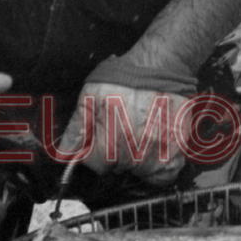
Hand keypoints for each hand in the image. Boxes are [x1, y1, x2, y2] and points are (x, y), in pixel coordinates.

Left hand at [60, 80, 190, 187]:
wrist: (160, 65)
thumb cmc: (125, 76)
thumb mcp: (90, 96)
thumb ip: (77, 127)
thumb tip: (64, 152)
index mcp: (109, 144)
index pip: (95, 164)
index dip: (96, 149)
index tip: (102, 136)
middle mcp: (133, 155)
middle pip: (118, 168)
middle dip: (116, 152)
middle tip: (122, 127)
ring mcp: (157, 155)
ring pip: (140, 171)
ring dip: (137, 159)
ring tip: (138, 133)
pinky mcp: (176, 151)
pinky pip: (164, 175)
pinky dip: (159, 169)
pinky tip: (154, 151)